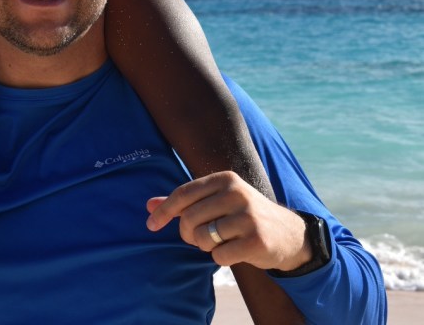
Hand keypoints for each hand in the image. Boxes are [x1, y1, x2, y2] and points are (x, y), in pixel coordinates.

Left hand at [146, 171, 310, 271]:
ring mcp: (247, 217)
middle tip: (199, 237)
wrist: (287, 234)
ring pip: (201, 238)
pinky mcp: (255, 241)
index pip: (183, 194)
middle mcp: (236, 193)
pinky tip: (234, 250)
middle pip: (189, 218)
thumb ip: (184, 202)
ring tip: (220, 240)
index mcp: (225, 179)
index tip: (150, 225)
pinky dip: (220, 257)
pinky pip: (218, 256)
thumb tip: (149, 206)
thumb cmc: (242, 215)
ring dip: (204, 245)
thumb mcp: (216, 201)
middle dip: (187, 233)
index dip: (164, 211)